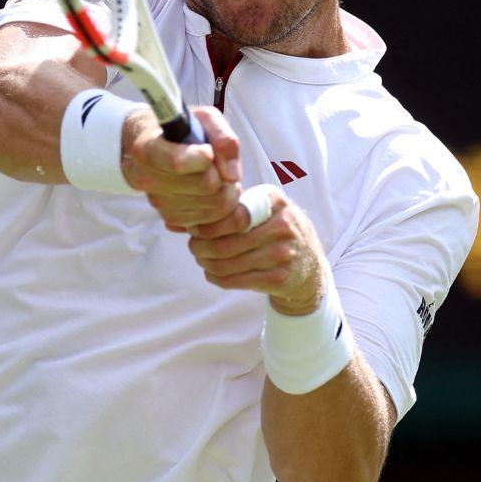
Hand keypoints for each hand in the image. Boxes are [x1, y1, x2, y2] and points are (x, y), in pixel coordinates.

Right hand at [124, 106, 241, 231]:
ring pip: (210, 208)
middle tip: (222, 168)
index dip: (204, 160)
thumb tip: (231, 176)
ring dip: (224, 194)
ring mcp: (157, 202)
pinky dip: (217, 209)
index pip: (178, 163)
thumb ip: (223, 138)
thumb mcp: (204, 118)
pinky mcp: (169, 219)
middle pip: (205, 187)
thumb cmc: (182, 129)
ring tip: (218, 178)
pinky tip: (211, 193)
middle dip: (223, 177)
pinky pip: (207, 222)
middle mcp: (146, 178)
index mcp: (148, 148)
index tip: (208, 151)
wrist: (155, 146)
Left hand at [187, 187, 326, 314]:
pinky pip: (236, 281)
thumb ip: (223, 210)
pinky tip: (213, 273)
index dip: (208, 225)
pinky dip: (218, 278)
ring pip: (228, 264)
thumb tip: (172, 221)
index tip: (196, 229)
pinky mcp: (279, 278)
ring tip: (202, 259)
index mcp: (274, 200)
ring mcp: (283, 253)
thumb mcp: (259, 209)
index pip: (232, 214)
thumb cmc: (273, 230)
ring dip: (207, 263)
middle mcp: (283, 224)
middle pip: (226, 242)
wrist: (308, 263)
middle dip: (201, 247)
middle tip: (194, 247)